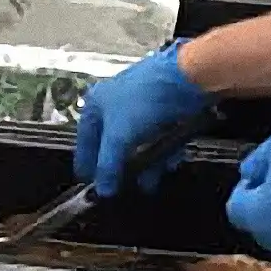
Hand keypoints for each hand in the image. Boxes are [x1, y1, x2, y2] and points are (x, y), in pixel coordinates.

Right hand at [74, 42, 214, 196]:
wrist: (184, 80)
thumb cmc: (142, 102)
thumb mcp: (118, 137)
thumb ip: (108, 165)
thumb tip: (102, 190)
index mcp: (96, 103)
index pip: (85, 138)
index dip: (87, 161)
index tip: (88, 181)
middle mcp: (115, 103)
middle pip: (113, 143)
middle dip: (120, 166)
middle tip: (121, 186)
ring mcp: (141, 108)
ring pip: (139, 143)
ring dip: (145, 163)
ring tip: (149, 182)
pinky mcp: (164, 112)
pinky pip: (158, 138)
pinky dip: (162, 152)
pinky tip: (168, 163)